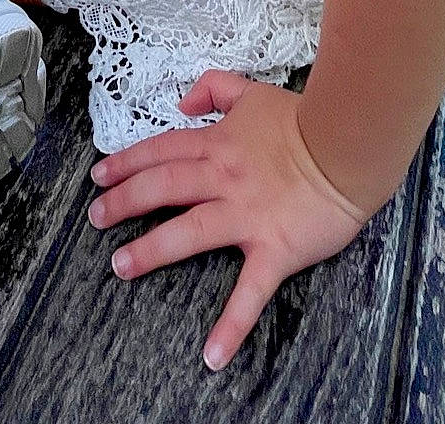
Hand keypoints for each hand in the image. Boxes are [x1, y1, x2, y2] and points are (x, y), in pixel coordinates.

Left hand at [88, 71, 368, 371]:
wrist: (348, 145)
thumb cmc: (304, 120)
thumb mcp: (253, 92)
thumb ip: (216, 89)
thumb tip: (183, 103)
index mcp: (218, 144)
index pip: (161, 151)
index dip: (127, 162)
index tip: (100, 175)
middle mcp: (223, 179)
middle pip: (162, 187)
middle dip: (123, 202)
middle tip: (96, 217)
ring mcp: (245, 215)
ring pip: (188, 231)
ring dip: (151, 250)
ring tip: (121, 266)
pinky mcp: (273, 249)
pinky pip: (250, 292)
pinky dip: (232, 324)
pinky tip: (213, 354)